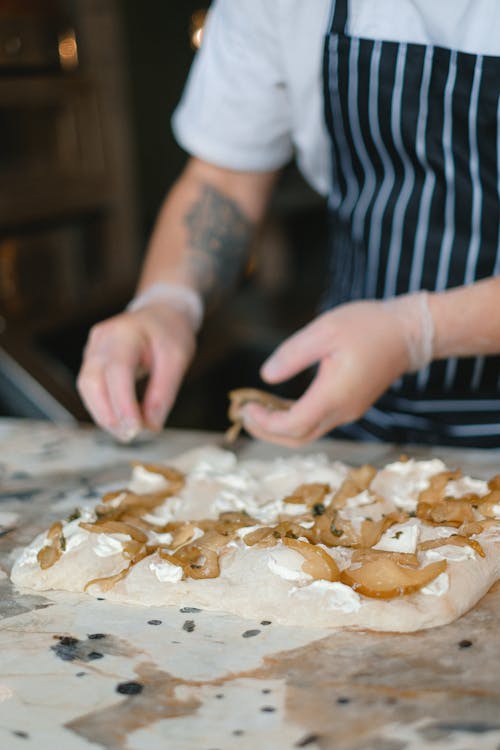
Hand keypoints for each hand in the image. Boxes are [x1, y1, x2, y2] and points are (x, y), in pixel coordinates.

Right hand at [77, 303, 195, 440]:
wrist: (160, 312)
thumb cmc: (170, 332)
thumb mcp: (177, 358)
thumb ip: (164, 391)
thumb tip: (152, 425)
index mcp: (124, 333)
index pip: (117, 371)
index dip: (123, 403)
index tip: (135, 429)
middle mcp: (101, 340)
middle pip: (92, 381)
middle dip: (108, 414)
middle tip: (130, 436)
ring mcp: (92, 349)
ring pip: (87, 388)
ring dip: (104, 415)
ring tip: (128, 432)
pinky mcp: (91, 361)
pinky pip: (90, 388)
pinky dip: (104, 407)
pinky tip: (121, 419)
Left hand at [239, 295, 433, 446]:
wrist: (410, 333)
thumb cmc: (368, 326)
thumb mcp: (325, 330)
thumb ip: (293, 354)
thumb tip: (265, 376)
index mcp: (334, 395)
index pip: (293, 425)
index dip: (265, 423)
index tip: (245, 406)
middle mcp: (342, 411)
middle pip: (298, 438)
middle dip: (266, 432)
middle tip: (242, 414)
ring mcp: (348, 411)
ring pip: (308, 433)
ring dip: (279, 428)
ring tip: (255, 409)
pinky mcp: (351, 406)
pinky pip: (317, 423)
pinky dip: (293, 420)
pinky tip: (278, 405)